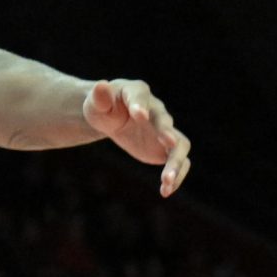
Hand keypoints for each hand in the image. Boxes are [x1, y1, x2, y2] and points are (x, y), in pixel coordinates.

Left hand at [83, 79, 191, 196]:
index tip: (139, 115)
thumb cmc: (103, 107)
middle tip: (168, 142)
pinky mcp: (166, 148)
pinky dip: (175, 176)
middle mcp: (156, 110)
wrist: (111, 119)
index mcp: (137, 93)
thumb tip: (102, 84)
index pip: (140, 97)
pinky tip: (165, 192)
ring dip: (176, 162)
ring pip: (180, 145)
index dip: (140, 105)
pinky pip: (178, 162)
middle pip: (165, 121)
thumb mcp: (96, 103)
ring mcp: (164, 130)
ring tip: (166, 181)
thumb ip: (99, 97)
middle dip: (166, 131)